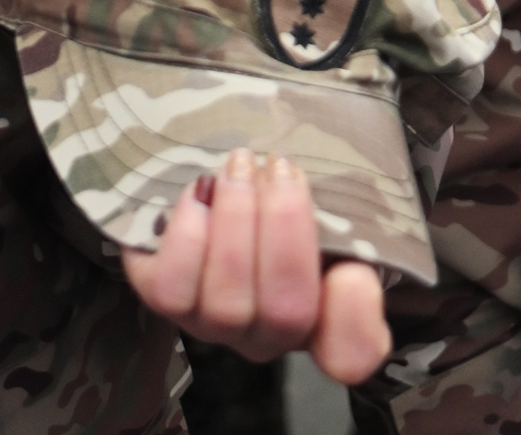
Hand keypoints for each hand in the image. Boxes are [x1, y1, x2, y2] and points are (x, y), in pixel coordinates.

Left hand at [122, 149, 389, 383]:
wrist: (219, 182)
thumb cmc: (278, 196)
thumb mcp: (325, 205)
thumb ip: (347, 230)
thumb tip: (350, 272)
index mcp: (323, 317)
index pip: (351, 353)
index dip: (355, 322)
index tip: (353, 270)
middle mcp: (268, 335)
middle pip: (286, 313)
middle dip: (284, 227)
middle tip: (280, 166)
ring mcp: (213, 323)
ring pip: (227, 302)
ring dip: (236, 220)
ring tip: (240, 166)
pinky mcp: (165, 300)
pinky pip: (171, 289)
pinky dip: (187, 234)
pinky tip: (200, 191)